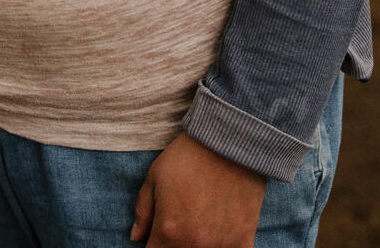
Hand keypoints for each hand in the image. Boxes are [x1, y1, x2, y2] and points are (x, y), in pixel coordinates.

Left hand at [131, 134, 264, 246]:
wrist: (230, 141)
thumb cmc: (189, 156)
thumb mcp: (155, 177)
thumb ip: (143, 211)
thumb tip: (136, 237)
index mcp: (169, 231)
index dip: (154, 243)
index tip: (158, 233)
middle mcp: (194, 244)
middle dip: (175, 242)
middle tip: (182, 219)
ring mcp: (221, 245)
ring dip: (200, 244)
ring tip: (202, 220)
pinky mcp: (244, 240)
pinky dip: (225, 246)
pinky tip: (221, 230)